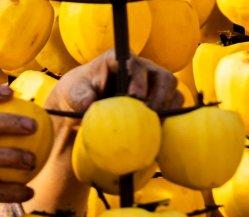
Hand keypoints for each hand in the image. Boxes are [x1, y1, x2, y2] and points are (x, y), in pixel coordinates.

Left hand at [47, 50, 182, 116]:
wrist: (83, 99)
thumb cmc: (79, 91)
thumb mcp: (74, 92)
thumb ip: (81, 96)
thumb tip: (90, 104)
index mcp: (120, 59)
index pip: (136, 64)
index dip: (139, 80)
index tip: (134, 97)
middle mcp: (141, 67)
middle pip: (163, 76)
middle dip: (159, 96)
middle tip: (148, 113)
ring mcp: (152, 81)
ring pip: (172, 89)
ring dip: (166, 106)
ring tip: (151, 121)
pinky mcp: (158, 96)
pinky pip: (174, 102)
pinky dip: (169, 113)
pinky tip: (155, 125)